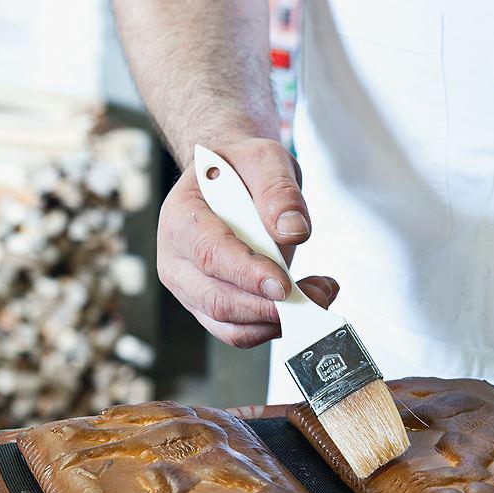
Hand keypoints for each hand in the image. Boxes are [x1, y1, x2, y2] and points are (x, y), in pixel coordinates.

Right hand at [156, 138, 338, 347]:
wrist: (229, 184)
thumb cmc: (240, 170)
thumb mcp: (264, 159)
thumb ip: (278, 190)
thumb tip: (293, 231)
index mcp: (180, 218)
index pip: (210, 254)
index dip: (247, 274)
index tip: (284, 285)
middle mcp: (177, 261)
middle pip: (218, 301)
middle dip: (270, 307)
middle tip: (316, 295)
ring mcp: (190, 290)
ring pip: (231, 327)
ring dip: (278, 321)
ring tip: (317, 294)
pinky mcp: (209, 309)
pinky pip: (241, 332)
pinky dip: (275, 325)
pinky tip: (303, 300)